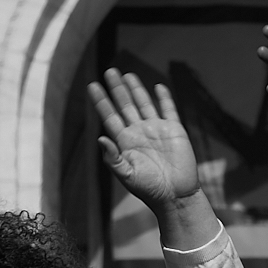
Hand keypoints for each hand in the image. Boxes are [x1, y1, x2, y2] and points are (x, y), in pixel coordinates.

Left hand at [86, 69, 199, 214]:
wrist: (176, 196)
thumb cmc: (149, 190)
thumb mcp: (127, 176)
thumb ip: (113, 158)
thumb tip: (100, 138)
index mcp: (125, 142)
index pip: (110, 116)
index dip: (101, 101)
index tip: (92, 85)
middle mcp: (139, 133)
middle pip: (125, 105)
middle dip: (117, 88)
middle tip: (109, 71)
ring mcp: (157, 130)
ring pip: (144, 103)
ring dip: (136, 89)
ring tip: (127, 74)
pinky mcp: (175, 130)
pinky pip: (168, 110)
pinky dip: (164, 98)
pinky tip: (158, 86)